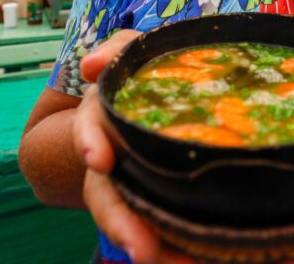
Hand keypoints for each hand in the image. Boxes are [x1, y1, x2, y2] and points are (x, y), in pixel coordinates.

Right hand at [74, 31, 193, 263]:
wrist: (176, 97)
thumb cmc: (152, 72)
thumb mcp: (136, 54)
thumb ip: (118, 50)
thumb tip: (92, 66)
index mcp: (105, 120)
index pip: (91, 132)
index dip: (91, 143)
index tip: (99, 159)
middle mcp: (115, 159)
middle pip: (108, 196)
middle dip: (121, 222)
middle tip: (142, 250)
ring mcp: (137, 184)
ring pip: (136, 221)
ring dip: (155, 247)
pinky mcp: (163, 201)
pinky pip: (166, 231)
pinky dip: (181, 250)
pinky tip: (202, 259)